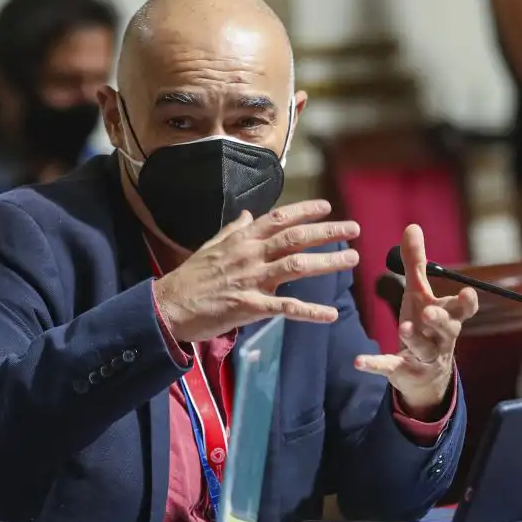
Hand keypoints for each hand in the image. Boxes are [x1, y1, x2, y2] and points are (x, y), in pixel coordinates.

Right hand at [152, 200, 359, 342]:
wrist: (168, 306)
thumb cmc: (190, 278)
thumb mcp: (211, 246)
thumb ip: (233, 231)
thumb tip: (249, 216)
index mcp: (242, 240)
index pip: (278, 219)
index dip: (304, 211)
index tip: (326, 206)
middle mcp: (250, 255)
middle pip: (295, 238)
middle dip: (327, 232)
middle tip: (354, 229)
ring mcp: (251, 280)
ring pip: (296, 265)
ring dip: (327, 262)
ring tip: (352, 259)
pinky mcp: (249, 307)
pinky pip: (285, 308)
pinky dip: (309, 312)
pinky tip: (330, 315)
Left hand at [353, 223, 475, 413]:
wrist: (423, 373)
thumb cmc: (424, 325)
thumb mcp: (419, 294)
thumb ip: (416, 263)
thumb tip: (412, 226)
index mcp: (448, 316)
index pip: (464, 309)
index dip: (467, 302)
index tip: (466, 292)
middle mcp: (441, 337)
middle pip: (448, 329)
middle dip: (441, 320)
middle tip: (429, 312)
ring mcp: (424, 356)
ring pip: (424, 348)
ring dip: (414, 338)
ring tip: (403, 328)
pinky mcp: (404, 371)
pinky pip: (391, 367)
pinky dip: (376, 364)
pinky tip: (358, 361)